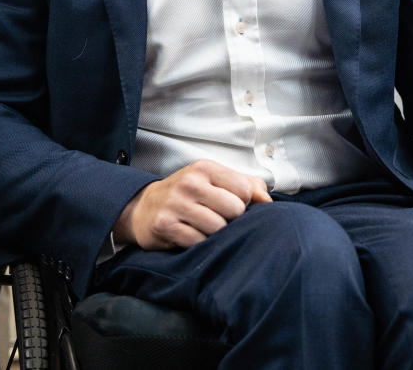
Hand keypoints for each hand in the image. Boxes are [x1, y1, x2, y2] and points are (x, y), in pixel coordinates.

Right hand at [113, 159, 271, 249]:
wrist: (144, 207)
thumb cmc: (189, 195)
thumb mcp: (215, 181)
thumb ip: (248, 185)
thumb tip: (268, 201)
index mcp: (206, 168)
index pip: (245, 190)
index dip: (244, 203)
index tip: (230, 205)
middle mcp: (190, 182)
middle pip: (235, 210)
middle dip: (231, 220)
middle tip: (218, 219)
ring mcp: (176, 204)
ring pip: (218, 228)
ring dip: (215, 234)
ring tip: (204, 228)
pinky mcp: (165, 225)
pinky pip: (198, 242)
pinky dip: (199, 244)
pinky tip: (191, 235)